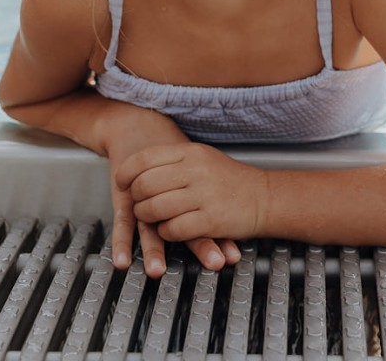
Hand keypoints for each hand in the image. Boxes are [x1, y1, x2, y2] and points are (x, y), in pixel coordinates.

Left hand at [104, 108, 240, 276]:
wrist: (264, 197)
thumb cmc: (230, 178)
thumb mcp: (202, 158)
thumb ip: (174, 160)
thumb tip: (140, 168)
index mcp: (191, 152)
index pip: (145, 158)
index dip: (127, 171)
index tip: (121, 181)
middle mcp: (195, 170)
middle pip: (145, 184)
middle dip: (136, 198)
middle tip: (138, 203)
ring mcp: (202, 195)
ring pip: (155, 208)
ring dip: (147, 217)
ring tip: (151, 218)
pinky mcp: (209, 220)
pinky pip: (172, 229)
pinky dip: (165, 233)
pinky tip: (170, 230)